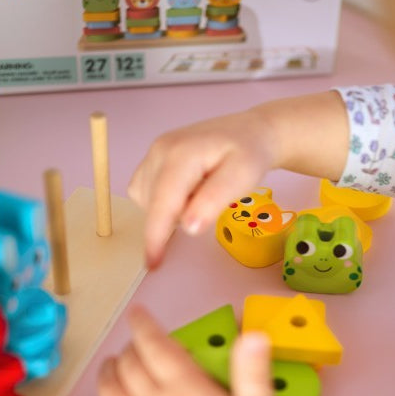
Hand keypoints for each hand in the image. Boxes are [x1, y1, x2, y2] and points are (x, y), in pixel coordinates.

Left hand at [97, 306, 281, 395]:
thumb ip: (254, 372)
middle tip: (139, 343)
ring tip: (115, 364)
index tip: (138, 313)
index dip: (143, 325)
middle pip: (129, 365)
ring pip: (110, 392)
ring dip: (110, 372)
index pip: (153, 346)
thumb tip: (254, 335)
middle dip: (130, 347)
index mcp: (184, 389)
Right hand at [128, 108, 278, 268]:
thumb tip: (188, 226)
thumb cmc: (248, 155)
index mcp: (180, 154)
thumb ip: (215, 200)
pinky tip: (187, 192)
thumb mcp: (243, 177)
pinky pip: (146, 195)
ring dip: (170, 211)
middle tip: (210, 202)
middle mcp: (159, 150)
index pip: (162, 202)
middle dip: (174, 219)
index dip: (157, 235)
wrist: (248, 133)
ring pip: (148, 202)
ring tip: (201, 192)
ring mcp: (152, 154)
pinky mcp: (150, 161)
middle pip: (153, 205)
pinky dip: (163, 203)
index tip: (153, 262)